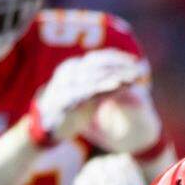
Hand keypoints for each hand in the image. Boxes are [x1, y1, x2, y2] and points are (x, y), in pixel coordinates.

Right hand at [29, 49, 148, 145]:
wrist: (45, 126)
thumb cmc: (67, 111)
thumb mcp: (85, 96)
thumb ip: (100, 86)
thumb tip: (122, 80)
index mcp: (72, 68)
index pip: (97, 58)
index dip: (116, 58)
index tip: (133, 61)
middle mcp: (69, 72)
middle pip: (98, 64)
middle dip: (120, 65)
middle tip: (139, 68)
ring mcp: (68, 84)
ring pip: (96, 75)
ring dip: (117, 75)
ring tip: (134, 76)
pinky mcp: (69, 99)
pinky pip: (90, 90)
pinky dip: (106, 86)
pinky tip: (119, 84)